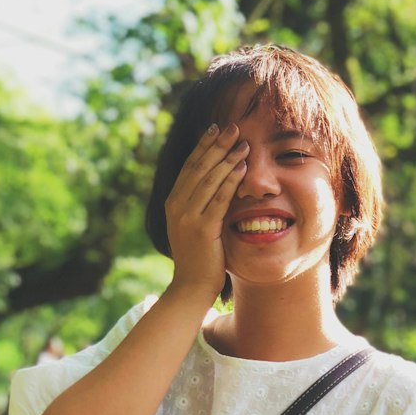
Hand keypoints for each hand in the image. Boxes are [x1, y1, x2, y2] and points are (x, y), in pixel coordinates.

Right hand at [164, 123, 247, 296]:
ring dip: (227, 158)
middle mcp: (176, 206)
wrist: (191, 287)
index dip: (203, 145)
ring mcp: (188, 217)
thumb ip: (201, 204)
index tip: (216, 128)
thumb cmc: (199, 258)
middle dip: (216, 145)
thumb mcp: (194, 226)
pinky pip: (219, 199)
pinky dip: (231, 180)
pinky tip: (242, 167)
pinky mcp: (202, 230)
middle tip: (233, 127)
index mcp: (173, 202)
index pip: (189, 166)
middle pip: (198, 167)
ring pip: (208, 179)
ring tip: (243, 143)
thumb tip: (217, 182)